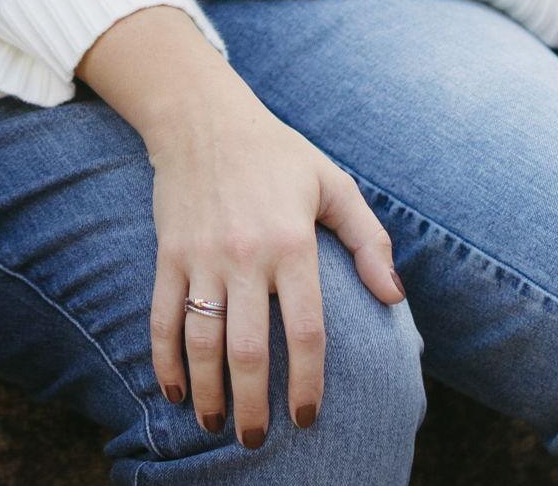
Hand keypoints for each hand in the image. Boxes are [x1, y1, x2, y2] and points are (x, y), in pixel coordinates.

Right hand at [140, 80, 404, 446]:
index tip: (307, 417)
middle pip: (247, 349)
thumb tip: (395, 298)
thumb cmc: (277, 153)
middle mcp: (246, 253)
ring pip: (200, 340)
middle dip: (252, 405)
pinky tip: (173, 390)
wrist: (202, 117)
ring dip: (206, 391)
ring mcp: (202, 254)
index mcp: (292, 241)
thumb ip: (368, 240)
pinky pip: (162, 314)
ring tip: (217, 424)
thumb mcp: (333, 184)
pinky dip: (164, 358)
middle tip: (258, 440)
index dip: (307, 382)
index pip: (304, 330)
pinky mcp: (169, 252)